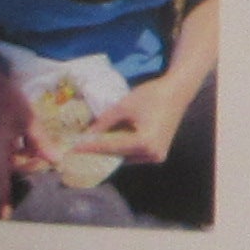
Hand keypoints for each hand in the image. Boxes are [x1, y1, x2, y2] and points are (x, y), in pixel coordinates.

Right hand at [0, 46, 42, 209]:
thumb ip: (42, 144)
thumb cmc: (10, 103)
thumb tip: (57, 162)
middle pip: (18, 167)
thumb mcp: (30, 122)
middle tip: (43, 143)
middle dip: (33, 159)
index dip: (4, 198)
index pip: (2, 180)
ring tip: (29, 130)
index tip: (4, 216)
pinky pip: (15, 151)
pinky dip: (24, 145)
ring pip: (19, 158)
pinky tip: (24, 130)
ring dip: (30, 150)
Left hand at [65, 66, 196, 171]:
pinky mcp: (157, 154)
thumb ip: (104, 123)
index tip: (71, 150)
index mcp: (144, 143)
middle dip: (98, 152)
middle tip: (80, 149)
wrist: (177, 92)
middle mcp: (151, 155)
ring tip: (92, 146)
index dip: (90, 147)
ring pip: (125, 157)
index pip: (110, 147)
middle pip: (117, 156)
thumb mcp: (124, 106)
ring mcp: (156, 157)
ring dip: (110, 152)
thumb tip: (85, 136)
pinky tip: (110, 143)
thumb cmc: (152, 96)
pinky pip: (134, 155)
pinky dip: (122, 150)